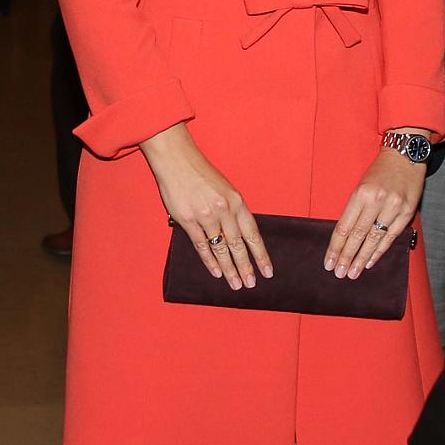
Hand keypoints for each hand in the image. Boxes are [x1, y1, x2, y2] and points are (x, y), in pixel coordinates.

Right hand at [140, 122, 271, 290]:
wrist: (177, 160)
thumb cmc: (201, 174)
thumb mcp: (225, 188)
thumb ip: (232, 210)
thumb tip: (240, 236)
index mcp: (236, 201)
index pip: (253, 234)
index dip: (260, 254)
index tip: (267, 270)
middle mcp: (224, 210)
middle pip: (238, 245)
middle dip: (246, 267)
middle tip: (251, 284)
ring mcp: (206, 216)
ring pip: (221, 248)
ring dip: (229, 269)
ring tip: (236, 284)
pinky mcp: (188, 220)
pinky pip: (202, 245)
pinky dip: (210, 261)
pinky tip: (216, 272)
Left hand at [325, 148, 425, 278]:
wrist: (405, 156)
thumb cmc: (379, 172)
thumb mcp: (361, 186)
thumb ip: (354, 210)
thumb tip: (344, 238)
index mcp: (360, 193)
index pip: (344, 226)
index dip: (335, 247)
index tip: (329, 262)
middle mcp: (376, 201)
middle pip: (358, 235)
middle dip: (347, 257)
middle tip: (339, 273)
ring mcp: (393, 207)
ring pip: (374, 239)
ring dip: (362, 258)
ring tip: (353, 273)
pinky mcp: (407, 212)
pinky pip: (391, 236)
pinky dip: (380, 250)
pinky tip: (370, 261)